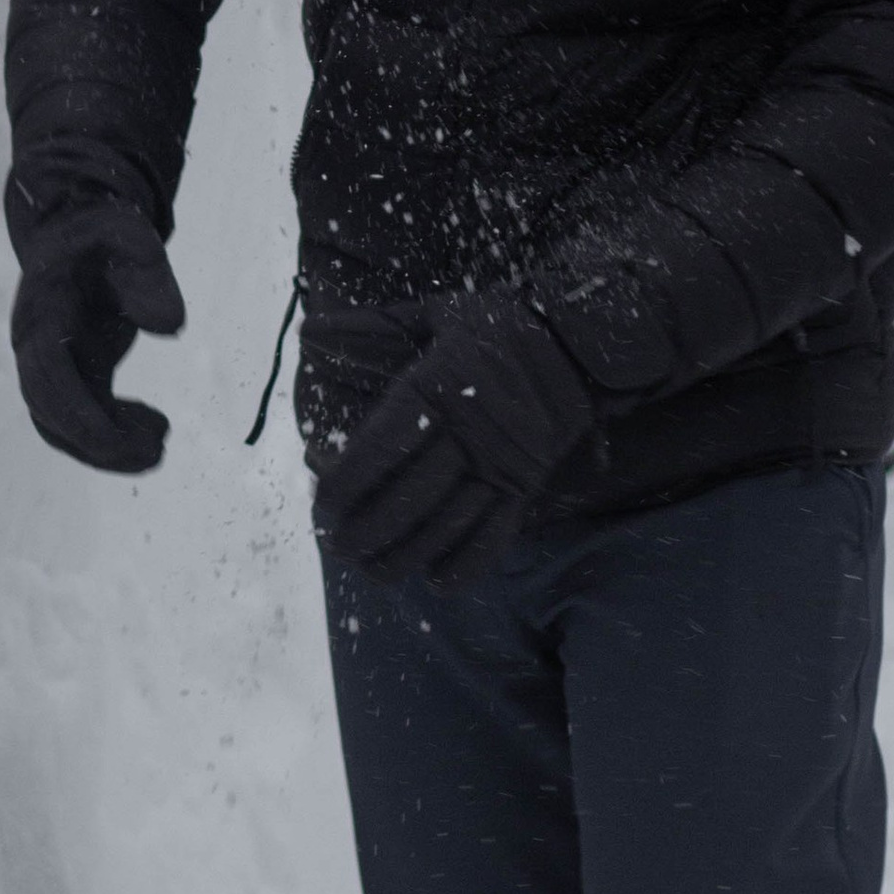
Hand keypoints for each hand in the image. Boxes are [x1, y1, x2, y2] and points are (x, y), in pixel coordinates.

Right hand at [11, 202, 185, 473]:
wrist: (76, 226)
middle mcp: (36, 343)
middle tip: (157, 449)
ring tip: (160, 444)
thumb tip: (170, 327)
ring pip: (60, 425)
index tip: (119, 439)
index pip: (46, 374)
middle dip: (97, 442)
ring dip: (106, 448)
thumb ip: (150, 272)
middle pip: (47, 410)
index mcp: (43, 310)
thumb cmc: (105, 231)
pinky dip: (113, 435)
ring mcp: (51, 361)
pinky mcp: (70, 371)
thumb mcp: (131, 234)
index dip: (77, 412)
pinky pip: (80, 419)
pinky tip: (154, 428)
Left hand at [311, 293, 595, 583]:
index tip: (322, 504)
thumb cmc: (501, 324)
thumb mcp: (438, 312)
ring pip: (446, 526)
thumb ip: (376, 326)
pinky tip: (437, 581)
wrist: (584, 343)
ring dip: (405, 556)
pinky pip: (495, 536)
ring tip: (373, 570)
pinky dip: (466, 564)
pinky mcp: (527, 486)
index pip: (380, 449)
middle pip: (408, 498)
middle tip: (337, 546)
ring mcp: (501, 465)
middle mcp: (467, 434)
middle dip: (365, 531)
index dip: (346, 485)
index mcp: (436, 388)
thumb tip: (310, 328)